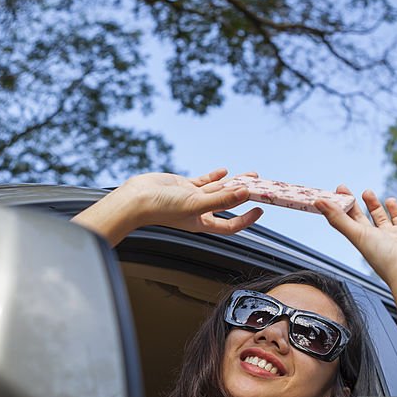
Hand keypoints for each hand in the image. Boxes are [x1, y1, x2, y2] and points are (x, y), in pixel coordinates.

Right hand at [101, 168, 262, 235]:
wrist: (136, 199)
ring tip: (250, 174)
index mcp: (202, 223)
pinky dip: (214, 177)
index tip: (259, 210)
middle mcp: (199, 211)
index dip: (246, 219)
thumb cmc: (162, 208)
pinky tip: (224, 171)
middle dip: (244, 195)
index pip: (230, 225)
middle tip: (260, 186)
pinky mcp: (183, 186)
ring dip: (233, 183)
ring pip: (218, 190)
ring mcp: (191, 198)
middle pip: (228, 204)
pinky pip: (203, 182)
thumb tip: (244, 193)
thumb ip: (221, 200)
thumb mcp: (196, 204)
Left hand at [314, 187, 396, 286]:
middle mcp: (388, 237)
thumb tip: (317, 200)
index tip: (341, 188)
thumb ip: (337, 218)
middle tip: (366, 192)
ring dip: (394, 208)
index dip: (348, 204)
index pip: (356, 219)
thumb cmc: (384, 257)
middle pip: (377, 219)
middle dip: (371, 205)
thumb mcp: (357, 235)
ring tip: (389, 199)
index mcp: (370, 238)